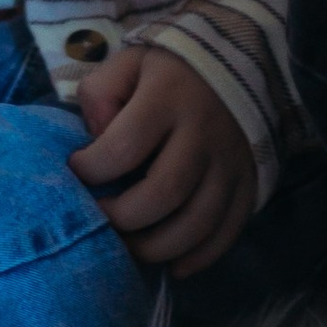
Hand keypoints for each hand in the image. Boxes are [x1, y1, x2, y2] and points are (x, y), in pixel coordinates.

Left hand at [69, 46, 254, 277]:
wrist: (241, 60)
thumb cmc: (172, 68)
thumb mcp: (130, 61)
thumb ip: (102, 92)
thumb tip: (94, 138)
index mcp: (169, 97)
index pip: (124, 146)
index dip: (92, 170)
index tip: (76, 173)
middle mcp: (204, 132)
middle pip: (163, 193)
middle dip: (123, 219)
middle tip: (100, 219)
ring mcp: (231, 161)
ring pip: (197, 221)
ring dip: (158, 247)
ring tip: (130, 248)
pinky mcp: (250, 181)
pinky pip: (229, 230)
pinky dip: (201, 256)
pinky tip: (174, 266)